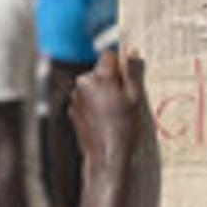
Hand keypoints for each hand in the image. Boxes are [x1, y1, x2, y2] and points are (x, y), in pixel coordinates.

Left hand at [70, 50, 144, 174]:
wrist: (105, 155)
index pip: (108, 56)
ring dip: (101, 93)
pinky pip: (85, 100)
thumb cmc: (124, 127)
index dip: (119, 65)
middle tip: (123, 100)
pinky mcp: (72, 110)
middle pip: (99, 72)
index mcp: (100, 77)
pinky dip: (93, 105)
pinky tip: (103, 120)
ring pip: (92, 86)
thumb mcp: (135, 98)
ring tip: (113, 113)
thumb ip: (132, 72)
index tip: (127, 79)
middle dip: (110, 80)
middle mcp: (83, 83)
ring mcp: (75, 97)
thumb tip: (131, 51)